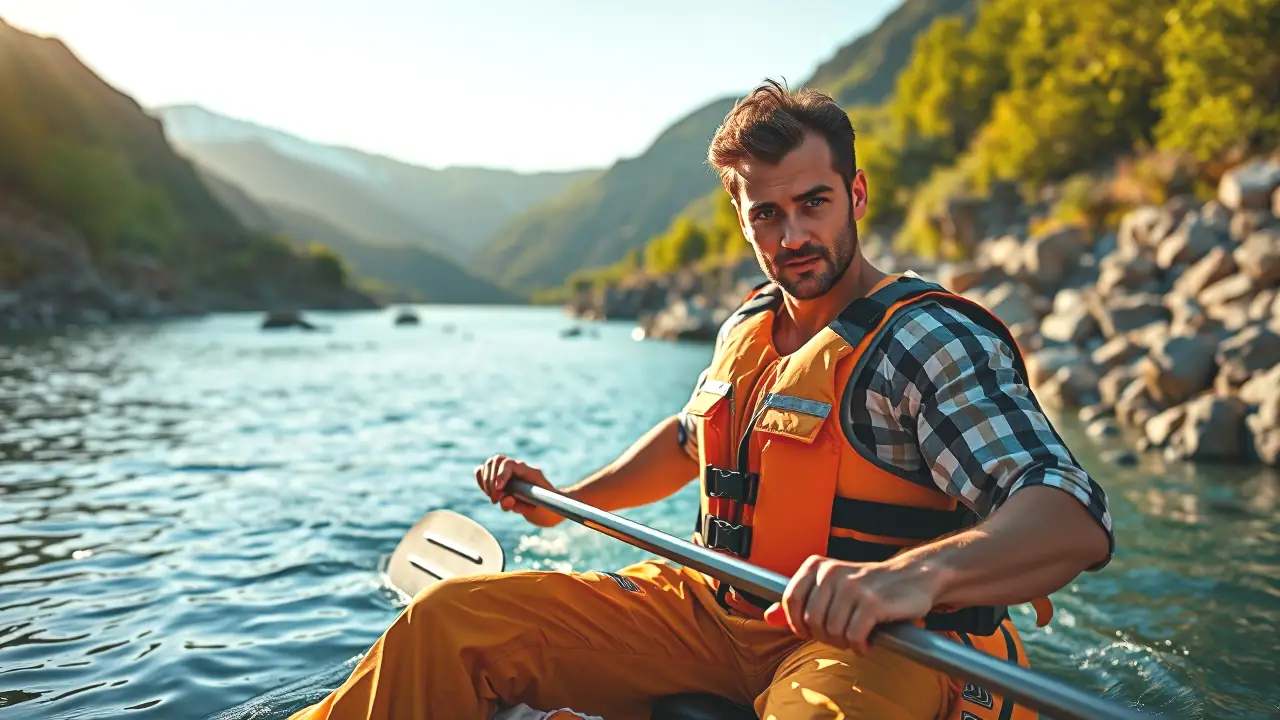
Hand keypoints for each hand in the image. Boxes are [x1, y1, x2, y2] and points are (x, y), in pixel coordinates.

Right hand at [474, 455, 561, 527]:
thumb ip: (520, 506)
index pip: (509, 464)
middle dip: (490, 481)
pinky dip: (483, 480)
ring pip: (490, 464)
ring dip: (486, 481)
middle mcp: (519, 468)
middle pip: (496, 461)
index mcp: (530, 472)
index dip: (500, 475)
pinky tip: (489, 493)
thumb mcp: (538, 512)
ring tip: (494, 498)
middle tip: (495, 500)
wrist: (553, 508)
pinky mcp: (504, 478)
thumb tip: (505, 500)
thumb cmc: (548, 510)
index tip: (498, 490)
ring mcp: (511, 472)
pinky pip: (487, 471)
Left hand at [763, 555, 939, 654]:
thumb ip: (799, 602)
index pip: (790, 600)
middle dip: (825, 636)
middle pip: (811, 620)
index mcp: (818, 566)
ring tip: (857, 636)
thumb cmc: (867, 587)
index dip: (797, 623)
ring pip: (832, 631)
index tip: (811, 631)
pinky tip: (868, 642)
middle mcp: (832, 573)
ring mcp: (853, 587)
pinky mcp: (873, 603)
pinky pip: (854, 636)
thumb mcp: (830, 588)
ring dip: (845, 643)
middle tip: (842, 635)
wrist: (912, 577)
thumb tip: (768, 617)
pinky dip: (861, 646)